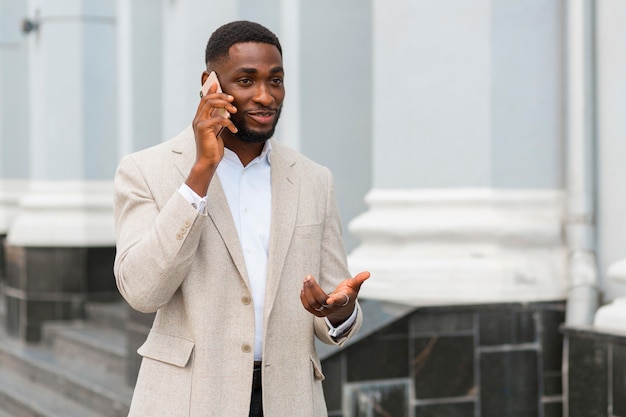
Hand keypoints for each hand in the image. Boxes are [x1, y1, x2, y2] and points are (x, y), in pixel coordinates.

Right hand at [186, 81, 237, 195]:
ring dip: (224, 104)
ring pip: (210, 104)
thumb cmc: (213, 148)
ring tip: (234, 111)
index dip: (210, 90)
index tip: (217, 83)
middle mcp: (197, 119)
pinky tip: (234, 129)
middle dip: (220, 95)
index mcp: (200, 118)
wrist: (208, 161)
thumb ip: (218, 120)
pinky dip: (228, 122)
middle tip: (232, 99)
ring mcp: (199, 123)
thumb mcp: (217, 131)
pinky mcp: (203, 129)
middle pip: (207, 98)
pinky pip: (217, 118)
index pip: (204, 99)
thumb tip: (225, 112)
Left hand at [300, 271, 369, 325]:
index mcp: (342, 300)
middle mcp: (332, 307)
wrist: (342, 305)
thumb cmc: (348, 292)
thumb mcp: (354, 285)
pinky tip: (304, 288)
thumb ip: (359, 279)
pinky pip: (307, 307)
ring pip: (312, 304)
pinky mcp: (316, 312)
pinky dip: (304, 297)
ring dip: (307, 291)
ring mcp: (324, 312)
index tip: (330, 298)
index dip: (335, 300)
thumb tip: (368, 273)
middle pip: (320, 300)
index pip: (338, 301)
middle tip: (308, 276)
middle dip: (313, 288)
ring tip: (306, 279)